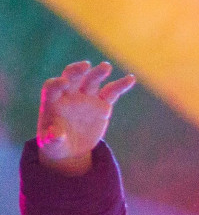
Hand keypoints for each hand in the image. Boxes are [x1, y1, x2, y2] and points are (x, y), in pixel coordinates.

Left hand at [36, 62, 136, 177]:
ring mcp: (87, 98)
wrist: (72, 148)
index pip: (52, 87)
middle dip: (77, 70)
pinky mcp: (102, 104)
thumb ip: (53, 138)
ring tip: (106, 66)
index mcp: (52, 102)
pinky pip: (112, 92)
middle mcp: (69, 95)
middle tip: (85, 66)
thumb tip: (56, 134)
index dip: (56, 84)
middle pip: (72, 77)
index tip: (62, 83)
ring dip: (99, 72)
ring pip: (92, 80)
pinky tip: (130, 78)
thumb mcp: (52, 145)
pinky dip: (121, 84)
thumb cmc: (56, 145)